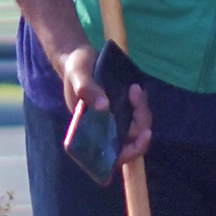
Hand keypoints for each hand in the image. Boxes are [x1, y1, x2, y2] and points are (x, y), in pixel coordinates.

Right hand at [56, 44, 151, 166]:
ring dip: (142, 111)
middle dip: (141, 124)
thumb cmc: (74, 70)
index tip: (142, 137)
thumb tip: (103, 107)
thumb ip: (87, 90)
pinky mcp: (122, 110)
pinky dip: (141, 104)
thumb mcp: (78, 76)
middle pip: (130, 142)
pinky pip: (138, 115)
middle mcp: (103, 133)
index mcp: (87, 134)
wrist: (79, 58)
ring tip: (134, 88)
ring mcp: (114, 122)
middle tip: (137, 98)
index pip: (111, 157)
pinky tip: (136, 89)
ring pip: (137, 128)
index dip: (128, 153)